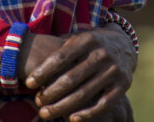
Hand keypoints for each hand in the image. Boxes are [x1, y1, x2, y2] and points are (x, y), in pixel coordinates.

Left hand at [23, 26, 137, 121]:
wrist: (124, 45)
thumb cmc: (90, 46)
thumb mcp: (78, 39)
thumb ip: (60, 48)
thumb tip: (29, 61)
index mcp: (88, 39)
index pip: (60, 58)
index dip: (43, 72)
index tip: (29, 83)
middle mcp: (102, 53)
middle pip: (70, 78)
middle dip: (50, 92)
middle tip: (38, 102)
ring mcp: (113, 70)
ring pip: (84, 94)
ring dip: (62, 107)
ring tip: (45, 113)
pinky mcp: (123, 85)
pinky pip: (103, 104)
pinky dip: (87, 114)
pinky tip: (71, 119)